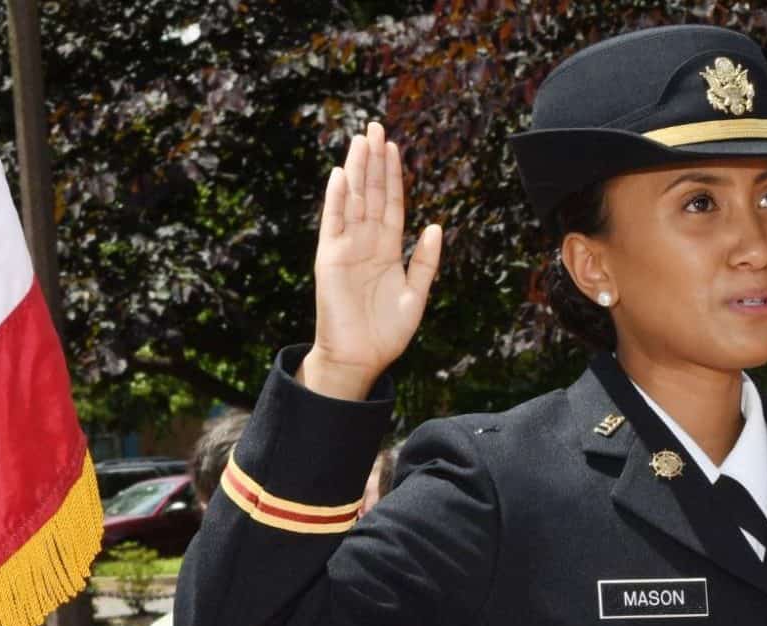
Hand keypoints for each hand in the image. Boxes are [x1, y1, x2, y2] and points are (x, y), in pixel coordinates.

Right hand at [302, 121, 444, 400]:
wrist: (360, 358)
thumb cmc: (388, 332)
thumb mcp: (417, 294)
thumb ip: (427, 261)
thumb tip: (436, 226)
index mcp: (388, 250)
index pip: (391, 204)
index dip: (393, 176)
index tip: (395, 147)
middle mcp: (366, 243)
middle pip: (371, 193)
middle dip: (374, 161)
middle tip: (376, 126)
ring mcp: (346, 248)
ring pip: (353, 200)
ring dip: (356, 170)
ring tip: (361, 139)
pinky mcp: (330, 258)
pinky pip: (333, 223)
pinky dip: (336, 199)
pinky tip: (340, 174)